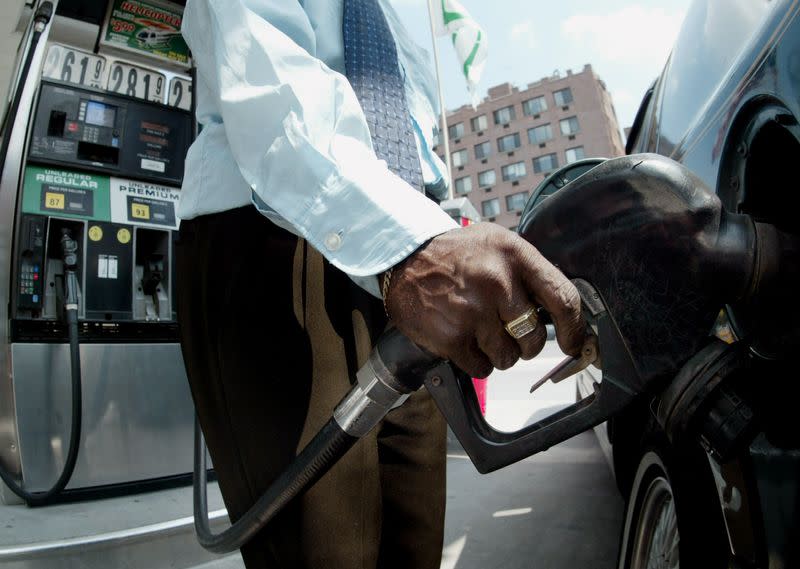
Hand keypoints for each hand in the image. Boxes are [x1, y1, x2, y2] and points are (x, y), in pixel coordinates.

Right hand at [384, 223, 585, 377]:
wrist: (404, 257)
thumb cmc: (456, 254)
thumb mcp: (498, 244)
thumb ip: (529, 274)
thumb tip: (561, 315)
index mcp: (516, 256)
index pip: (562, 299)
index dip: (574, 330)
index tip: (575, 344)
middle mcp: (498, 282)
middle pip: (535, 339)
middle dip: (525, 344)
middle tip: (506, 331)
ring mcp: (474, 311)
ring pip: (508, 358)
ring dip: (498, 353)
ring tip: (478, 329)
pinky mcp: (452, 336)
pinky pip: (481, 368)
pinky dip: (475, 360)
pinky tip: (462, 337)